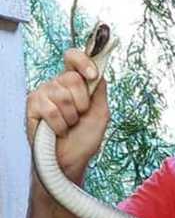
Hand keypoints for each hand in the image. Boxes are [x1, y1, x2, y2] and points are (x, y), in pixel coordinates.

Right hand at [25, 48, 108, 178]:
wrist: (71, 159)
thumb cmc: (85, 137)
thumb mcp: (100, 112)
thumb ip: (99, 90)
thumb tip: (99, 70)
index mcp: (74, 82)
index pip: (73, 58)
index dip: (83, 61)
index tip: (92, 74)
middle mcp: (57, 84)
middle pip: (72, 77)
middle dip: (82, 102)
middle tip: (79, 115)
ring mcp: (43, 93)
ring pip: (62, 96)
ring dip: (71, 117)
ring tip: (68, 125)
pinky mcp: (31, 106)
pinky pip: (50, 110)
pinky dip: (60, 125)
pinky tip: (58, 131)